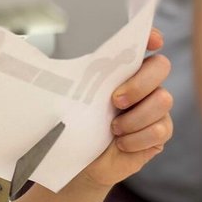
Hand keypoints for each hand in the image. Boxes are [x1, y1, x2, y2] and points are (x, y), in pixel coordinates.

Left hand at [83, 28, 172, 186]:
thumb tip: (38, 56)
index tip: (151, 41)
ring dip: (135, 118)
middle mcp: (144, 85)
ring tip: (112, 129)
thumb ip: (71, 78)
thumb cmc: (76, 127)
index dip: (151, 37)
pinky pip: (160, 130)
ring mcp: (155, 108)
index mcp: (122, 70)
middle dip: (139, 83)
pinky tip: (121, 143)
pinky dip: (137, 139)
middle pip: (161, 66)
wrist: (80, 163)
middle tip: (114, 101)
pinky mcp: (158, 133)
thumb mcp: (70, 99)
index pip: (144, 44)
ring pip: (163, 100)